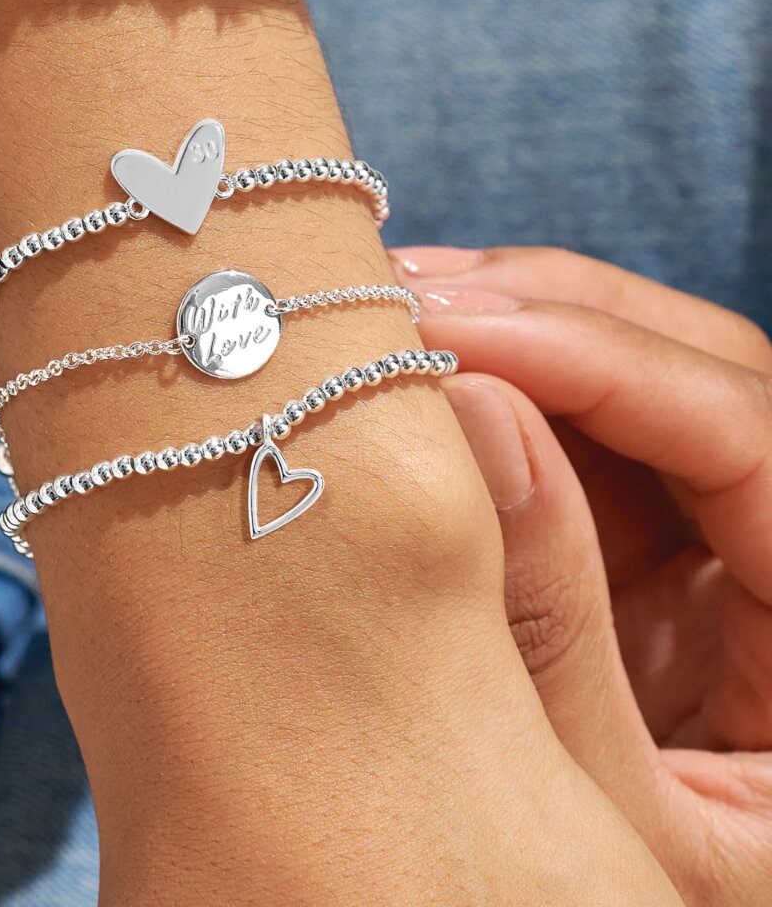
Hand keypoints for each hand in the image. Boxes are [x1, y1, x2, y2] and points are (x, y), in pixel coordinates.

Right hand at [396, 245, 771, 903]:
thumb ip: (544, 623)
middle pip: (706, 371)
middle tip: (416, 292)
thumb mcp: (604, 808)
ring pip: (640, 384)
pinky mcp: (645, 547)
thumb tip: (470, 414)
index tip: (456, 329)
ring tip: (401, 305)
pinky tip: (421, 365)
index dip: (599, 360)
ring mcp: (718, 544)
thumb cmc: (616, 903)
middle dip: (557, 312)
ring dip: (521, 328)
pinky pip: (580, 436)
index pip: (751, 431)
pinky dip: (499, 389)